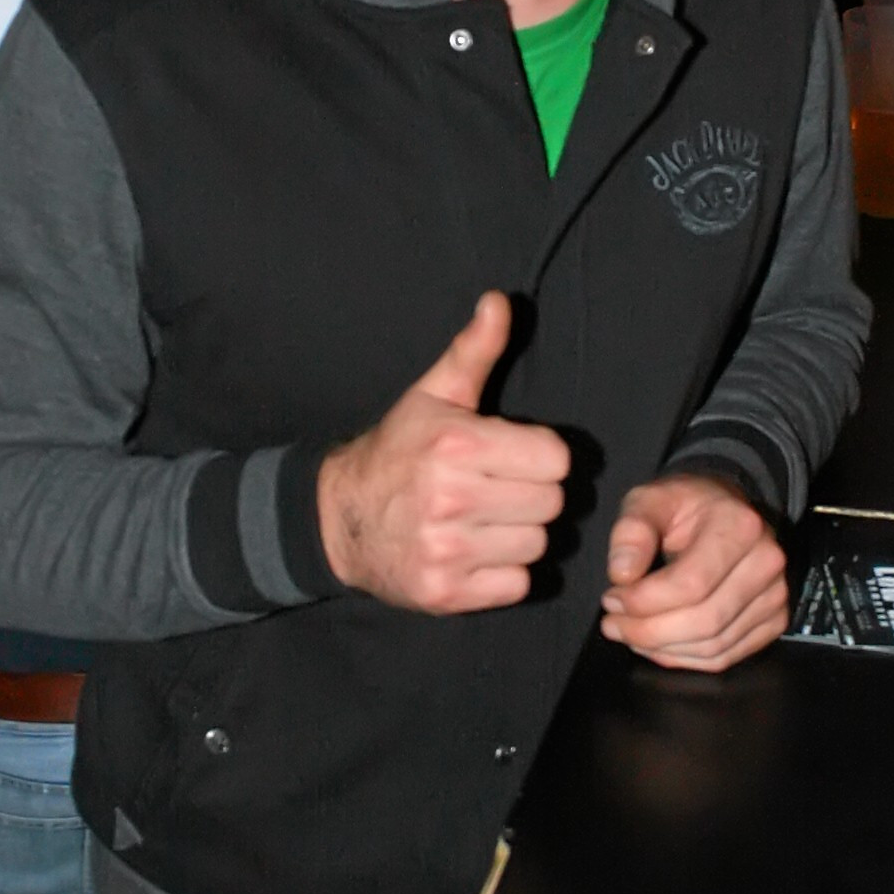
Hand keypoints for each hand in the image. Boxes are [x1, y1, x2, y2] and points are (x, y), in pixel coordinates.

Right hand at [317, 291, 569, 613]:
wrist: (337, 519)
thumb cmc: (397, 452)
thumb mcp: (434, 395)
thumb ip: (474, 350)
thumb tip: (499, 301)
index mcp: (456, 445)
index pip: (556, 458)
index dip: (540, 456)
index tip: (512, 457)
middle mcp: (451, 499)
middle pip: (552, 503)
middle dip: (531, 495)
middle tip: (498, 490)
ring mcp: (446, 550)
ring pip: (537, 545)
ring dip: (520, 535)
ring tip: (486, 520)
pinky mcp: (445, 593)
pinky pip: (517, 585)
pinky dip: (504, 573)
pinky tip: (477, 552)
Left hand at [600, 475, 787, 672]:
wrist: (724, 512)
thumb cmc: (685, 507)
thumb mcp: (650, 500)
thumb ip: (632, 531)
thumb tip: (622, 573)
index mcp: (739, 526)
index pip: (690, 584)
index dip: (643, 601)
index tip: (612, 598)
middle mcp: (766, 562)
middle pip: (704, 621)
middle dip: (648, 631)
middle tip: (613, 623)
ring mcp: (775, 595)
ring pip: (713, 646)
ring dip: (662, 648)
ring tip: (630, 632)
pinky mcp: (773, 621)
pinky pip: (724, 657)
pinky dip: (684, 659)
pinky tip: (658, 643)